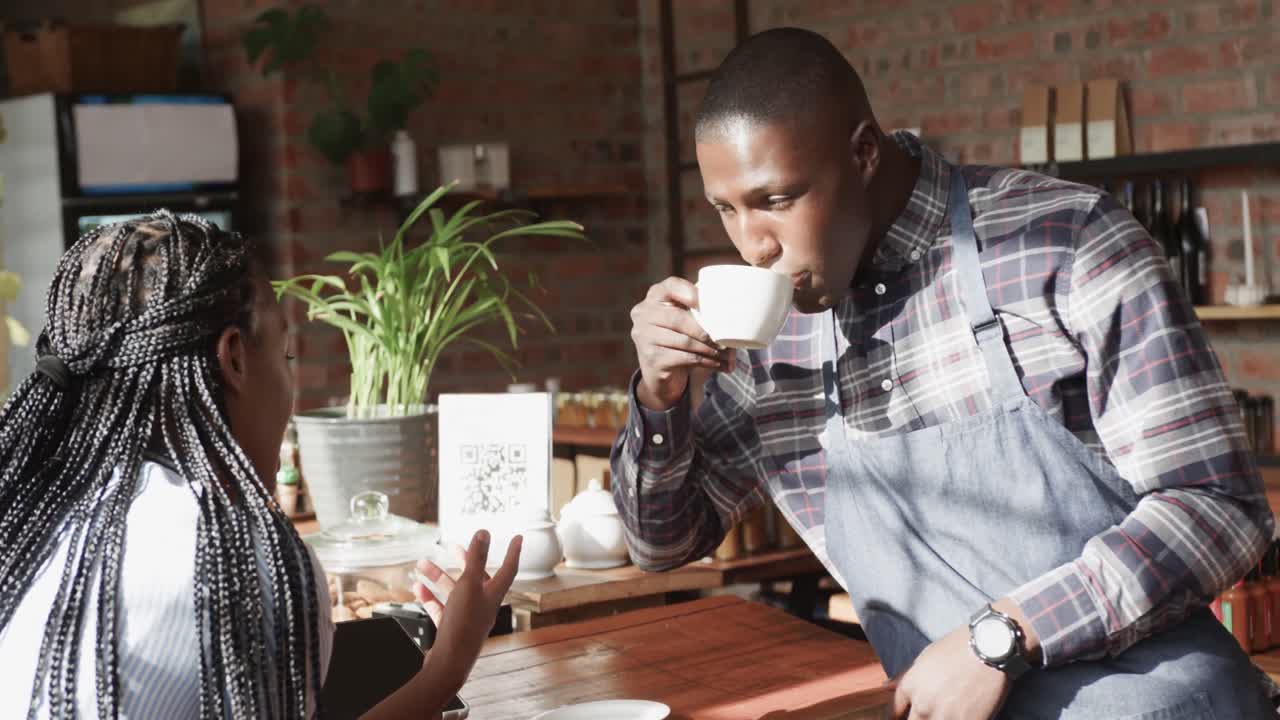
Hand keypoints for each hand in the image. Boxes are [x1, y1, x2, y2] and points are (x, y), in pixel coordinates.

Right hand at [413, 530, 520, 695]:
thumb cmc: (463, 626)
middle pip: (476, 578)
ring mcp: (467, 617)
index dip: (513, 552)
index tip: (517, 538)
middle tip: (455, 547)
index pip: (509, 568)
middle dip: (465, 561)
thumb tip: (484, 534)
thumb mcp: (469, 585)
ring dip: (438, 577)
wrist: (448, 664)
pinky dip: (431, 597)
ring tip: (422, 564)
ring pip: (454, 591)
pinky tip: (418, 589)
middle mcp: (483, 605)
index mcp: (493, 595)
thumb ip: (476, 559)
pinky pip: (441, 608)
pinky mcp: (452, 628)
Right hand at [630, 276, 734, 409]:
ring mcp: (643, 337)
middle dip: (704, 330)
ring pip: (683, 341)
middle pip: (678, 318)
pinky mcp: (651, 358)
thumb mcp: (683, 317)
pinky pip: (683, 357)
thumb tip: (734, 304)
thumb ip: (698, 306)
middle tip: (723, 338)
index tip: (704, 303)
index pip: (671, 286)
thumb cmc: (678, 337)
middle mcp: (643, 314)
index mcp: (654, 296)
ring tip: (724, 352)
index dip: (689, 292)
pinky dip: (703, 360)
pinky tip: (715, 362)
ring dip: (708, 348)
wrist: (659, 372)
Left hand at [887, 624, 1010, 719]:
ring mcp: (946, 717)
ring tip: (943, 714)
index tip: (903, 716)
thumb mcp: (925, 657)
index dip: (896, 717)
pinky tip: (960, 715)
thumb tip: (885, 687)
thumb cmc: (957, 648)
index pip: (893, 713)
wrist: (990, 648)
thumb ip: (904, 676)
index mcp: (910, 687)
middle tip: (926, 713)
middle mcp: (923, 706)